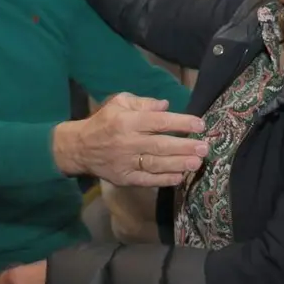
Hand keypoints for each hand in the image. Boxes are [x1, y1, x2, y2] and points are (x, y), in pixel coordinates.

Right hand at [52, 93, 205, 186]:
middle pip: (161, 145)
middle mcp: (128, 142)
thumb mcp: (119, 102)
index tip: (200, 124)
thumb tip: (166, 106)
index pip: (159, 122)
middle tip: (204, 148)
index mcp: (127, 120)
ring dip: (179, 164)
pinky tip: (179, 177)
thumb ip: (143, 102)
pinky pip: (147, 180)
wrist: (79, 147)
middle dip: (185, 147)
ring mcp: (125, 162)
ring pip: (156, 164)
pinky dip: (163, 180)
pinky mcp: (124, 178)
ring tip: (197, 163)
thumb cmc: (104, 121)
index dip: (181, 123)